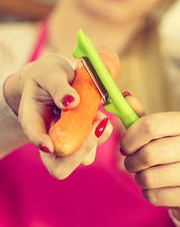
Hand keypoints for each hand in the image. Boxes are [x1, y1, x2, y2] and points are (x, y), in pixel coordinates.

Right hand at [4, 55, 111, 177]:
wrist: (53, 80)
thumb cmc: (47, 76)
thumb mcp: (50, 73)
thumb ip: (58, 86)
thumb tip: (72, 103)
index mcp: (32, 119)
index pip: (34, 137)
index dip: (41, 144)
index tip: (51, 145)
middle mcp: (48, 136)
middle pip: (59, 165)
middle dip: (81, 150)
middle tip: (96, 126)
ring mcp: (65, 140)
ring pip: (82, 158)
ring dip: (95, 140)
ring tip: (99, 117)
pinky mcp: (80, 136)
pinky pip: (93, 144)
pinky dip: (100, 133)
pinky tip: (100, 117)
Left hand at [120, 92, 179, 218]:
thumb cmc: (170, 146)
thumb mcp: (160, 129)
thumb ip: (141, 117)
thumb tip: (125, 97)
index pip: (150, 126)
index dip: (130, 137)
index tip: (125, 145)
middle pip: (147, 155)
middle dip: (130, 160)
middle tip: (132, 160)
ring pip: (147, 178)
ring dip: (138, 176)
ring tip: (146, 171)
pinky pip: (153, 196)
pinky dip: (148, 191)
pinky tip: (156, 184)